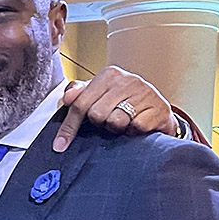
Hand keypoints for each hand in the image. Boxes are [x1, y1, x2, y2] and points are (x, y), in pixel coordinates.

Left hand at [53, 66, 178, 151]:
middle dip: (100, 124)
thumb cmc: (124, 102)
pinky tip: (136, 125)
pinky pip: (135, 127)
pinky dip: (132, 132)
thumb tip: (67, 98)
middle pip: (96, 114)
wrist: (157, 110)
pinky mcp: (159, 108)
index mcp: (109, 74)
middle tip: (108, 120)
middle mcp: (128, 80)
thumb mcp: (99, 94)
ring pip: (115, 122)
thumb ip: (79, 94)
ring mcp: (146, 93)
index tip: (60, 144)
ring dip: (116, 128)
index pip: (80, 103)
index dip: (69, 126)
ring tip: (123, 122)